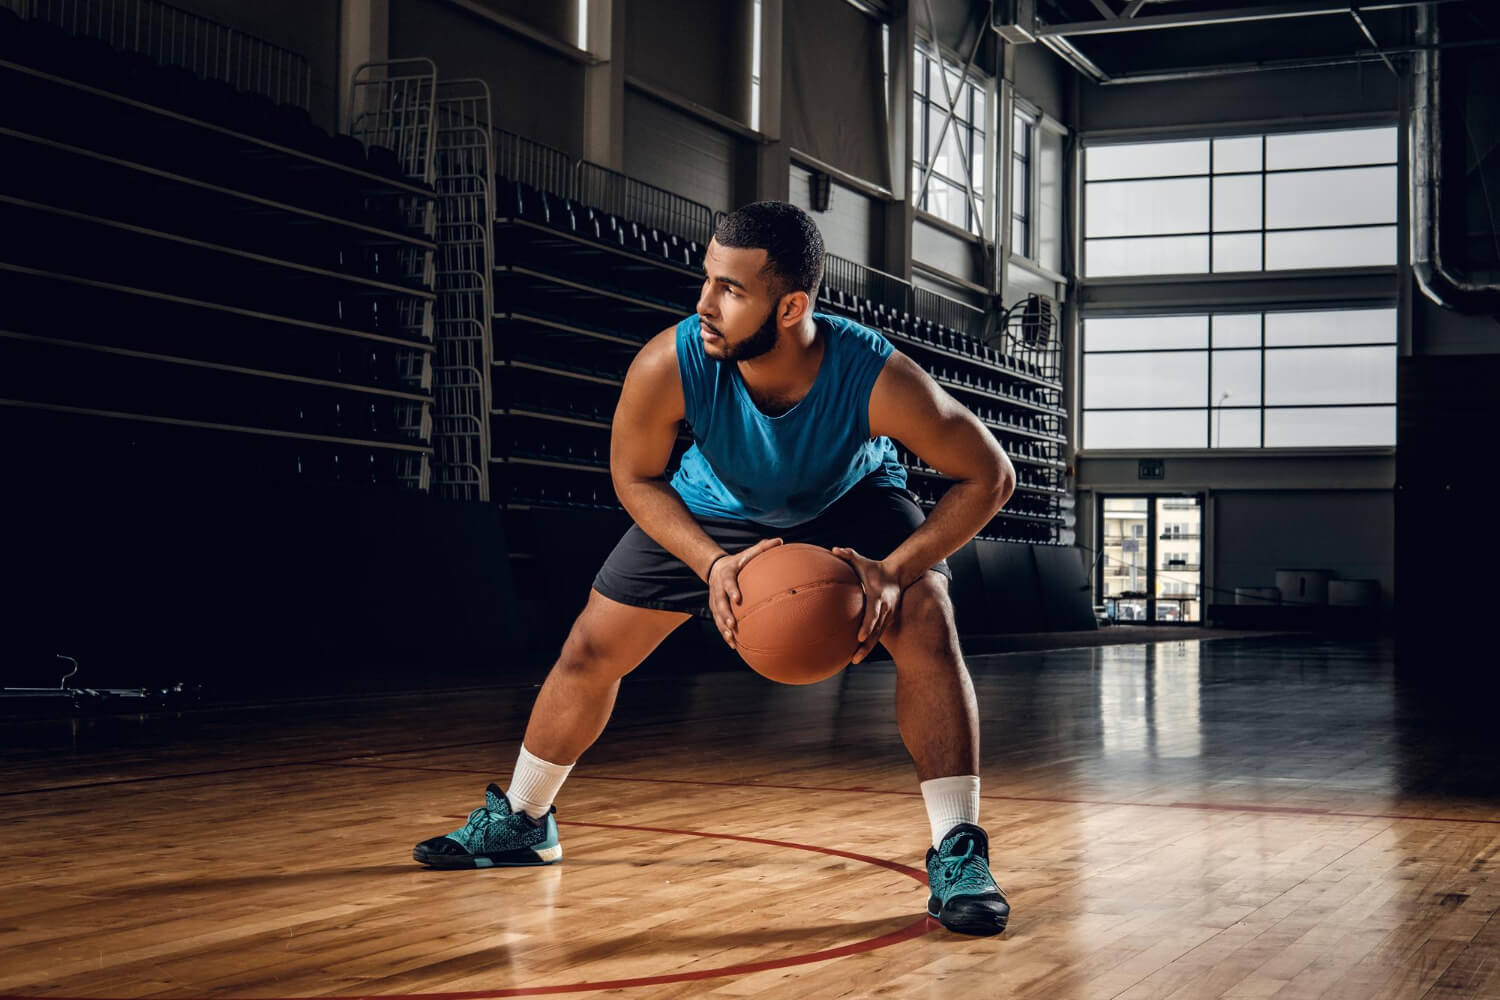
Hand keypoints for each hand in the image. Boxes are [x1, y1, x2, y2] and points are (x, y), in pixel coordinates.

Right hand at [707, 537, 783, 649]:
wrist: (716, 568)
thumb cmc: (738, 562)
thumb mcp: (747, 553)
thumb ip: (762, 548)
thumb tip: (780, 541)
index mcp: (726, 576)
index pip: (728, 583)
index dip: (732, 590)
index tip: (738, 599)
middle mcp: (718, 590)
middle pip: (720, 604)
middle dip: (725, 615)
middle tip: (733, 625)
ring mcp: (715, 601)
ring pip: (717, 617)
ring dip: (723, 629)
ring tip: (732, 639)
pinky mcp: (716, 609)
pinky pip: (719, 623)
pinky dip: (725, 634)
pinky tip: (733, 645)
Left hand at [831, 547, 903, 663]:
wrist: (898, 574)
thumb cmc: (875, 568)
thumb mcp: (863, 561)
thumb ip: (849, 555)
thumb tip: (834, 549)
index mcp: (878, 596)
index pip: (873, 613)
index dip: (867, 626)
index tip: (859, 637)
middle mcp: (885, 609)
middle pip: (876, 631)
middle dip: (866, 645)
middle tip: (855, 658)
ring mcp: (887, 616)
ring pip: (877, 636)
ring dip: (866, 649)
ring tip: (854, 660)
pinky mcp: (887, 620)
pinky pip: (878, 634)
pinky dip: (869, 644)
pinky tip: (858, 654)